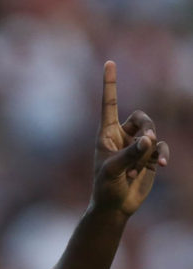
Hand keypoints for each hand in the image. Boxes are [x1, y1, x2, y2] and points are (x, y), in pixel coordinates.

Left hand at [91, 61, 169, 216]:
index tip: (109, 62)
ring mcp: (136, 146)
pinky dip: (162, 154)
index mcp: (106, 133)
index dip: (110, 83)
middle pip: (141, 117)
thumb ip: (131, 154)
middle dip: (147, 126)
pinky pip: (161, 147)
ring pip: (153, 132)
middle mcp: (121, 136)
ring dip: (152, 146)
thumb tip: (149, 139)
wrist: (115, 206)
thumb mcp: (112, 171)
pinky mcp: (149, 157)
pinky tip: (161, 166)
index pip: (108, 103)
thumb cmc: (105, 188)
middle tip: (146, 142)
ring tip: (145, 164)